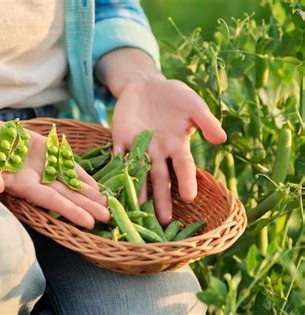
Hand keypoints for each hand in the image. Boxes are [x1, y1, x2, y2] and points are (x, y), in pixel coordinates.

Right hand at [0, 118, 109, 228]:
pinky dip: (83, 175)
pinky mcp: (47, 152)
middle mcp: (36, 180)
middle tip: (108, 217)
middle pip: (66, 196)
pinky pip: (68, 164)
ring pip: (70, 182)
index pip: (49, 200)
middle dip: (86, 206)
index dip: (68, 210)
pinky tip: (97, 185)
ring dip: (89, 194)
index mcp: (21, 186)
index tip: (88, 222)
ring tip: (109, 204)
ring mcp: (43, 167)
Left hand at [111, 78, 226, 224]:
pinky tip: (112, 188)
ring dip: (138, 192)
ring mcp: (138, 148)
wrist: (146, 85)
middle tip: (163, 221)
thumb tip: (221, 140)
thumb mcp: (193, 104)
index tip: (189, 197)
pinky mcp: (120, 141)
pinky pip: (117, 157)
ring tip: (137, 213)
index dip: (186, 181)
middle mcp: (158, 152)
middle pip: (160, 178)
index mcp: (177, 145)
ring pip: (139, 174)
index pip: (183, 167)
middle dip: (161, 199)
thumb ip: (205, 121)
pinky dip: (114, 170)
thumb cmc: (174, 96)